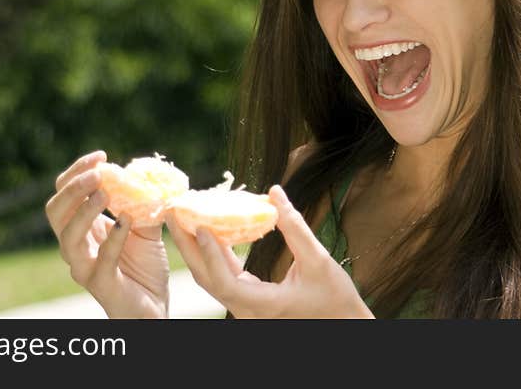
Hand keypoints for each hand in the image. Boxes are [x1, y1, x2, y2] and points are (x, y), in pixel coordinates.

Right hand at [45, 150, 169, 317]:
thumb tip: (145, 174)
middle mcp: (75, 246)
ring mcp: (84, 266)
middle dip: (73, 188)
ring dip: (84, 211)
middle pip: (55, 211)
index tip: (102, 156)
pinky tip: (127, 219)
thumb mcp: (145, 227)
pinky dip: (114, 237)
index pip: (64, 193)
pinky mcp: (101, 283)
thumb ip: (141, 202)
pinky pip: (102, 258)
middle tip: (97, 173)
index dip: (77, 172)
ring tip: (104, 193)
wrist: (154, 308)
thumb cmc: (145, 268)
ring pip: (68, 237)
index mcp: (82, 228)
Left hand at [165, 185, 372, 317]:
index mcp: (264, 306)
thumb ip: (295, 227)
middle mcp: (249, 313)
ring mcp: (248, 311)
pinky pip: (226, 279)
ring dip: (199, 250)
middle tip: (175, 214)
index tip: (201, 227)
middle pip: (209, 280)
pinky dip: (217, 256)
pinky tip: (213, 231)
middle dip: (189, 247)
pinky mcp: (251, 303)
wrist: (345, 327)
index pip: (225, 283)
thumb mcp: (319, 260)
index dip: (211, 255)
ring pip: (214, 280)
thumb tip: (275, 193)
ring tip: (187, 218)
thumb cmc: (336, 300)